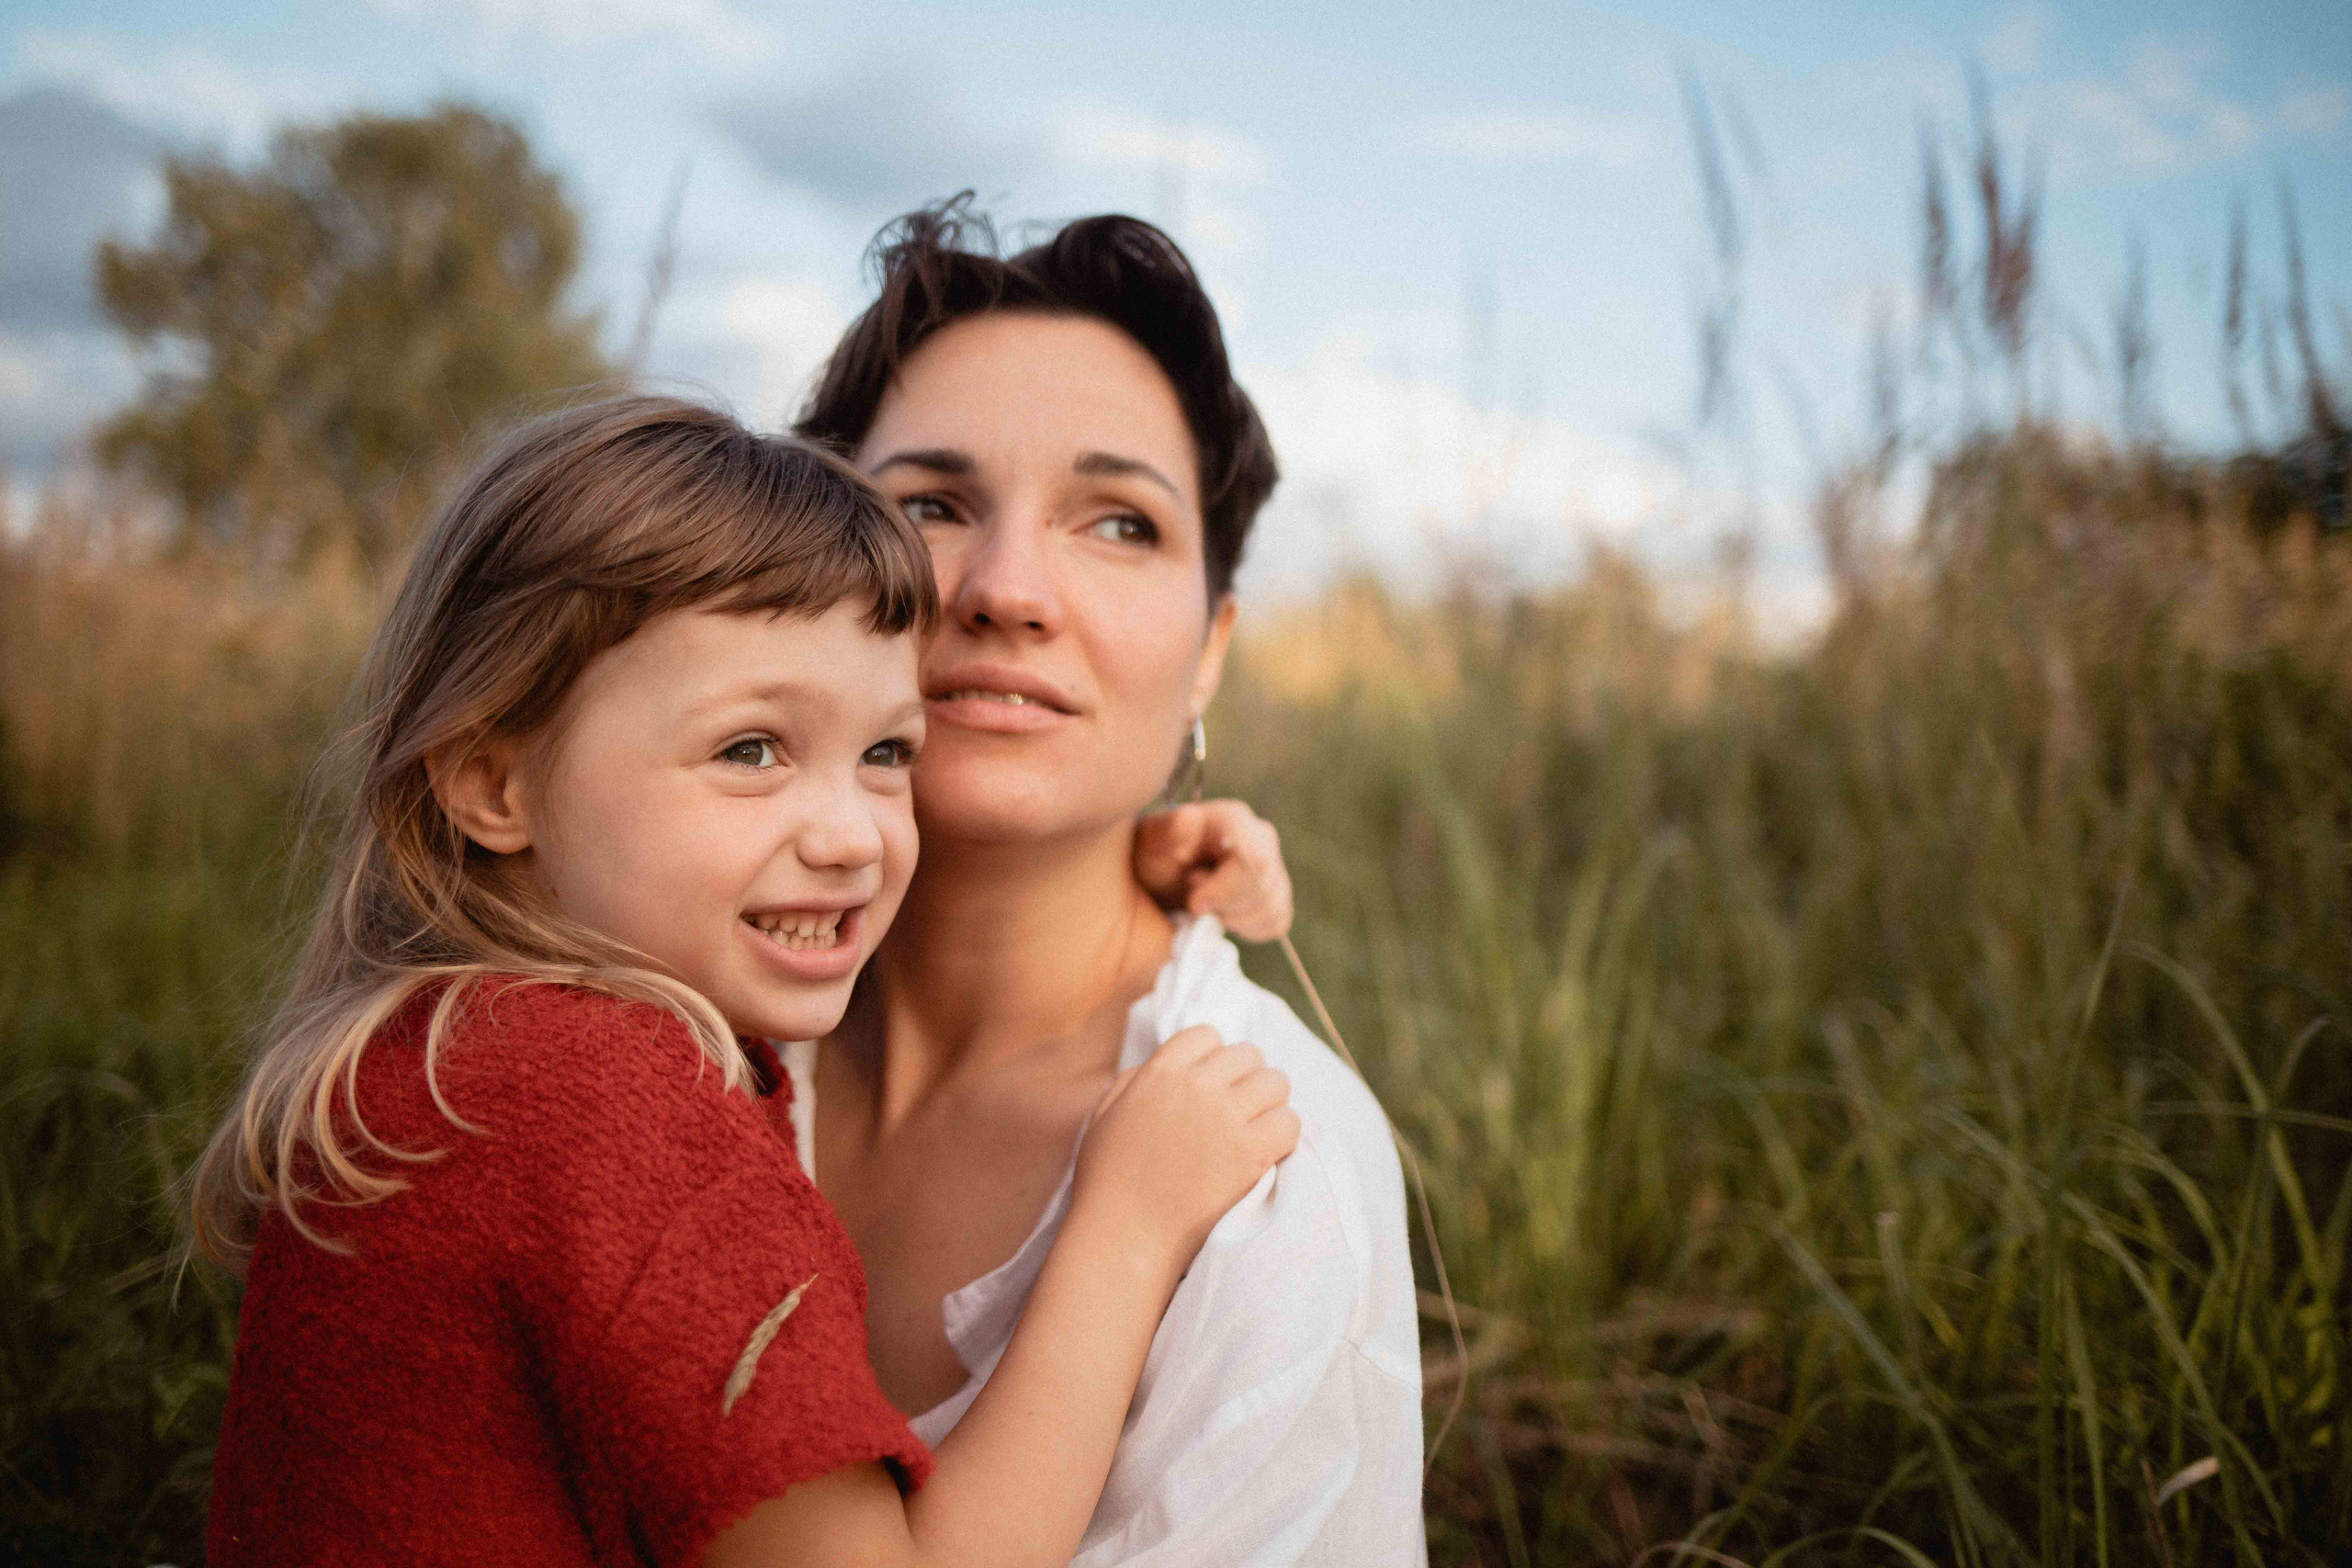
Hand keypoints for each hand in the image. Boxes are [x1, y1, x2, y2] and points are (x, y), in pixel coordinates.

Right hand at [1071, 1024, 1298, 1267]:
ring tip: (1257, 1129)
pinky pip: (1289, 1123)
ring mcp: (1225, 1118)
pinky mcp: (1251, 1153)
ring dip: (1269, 1105)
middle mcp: (1195, 1087)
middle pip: (1249, 1055)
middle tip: (1240, 1111)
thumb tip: (1167, 1065)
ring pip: (1276, 1083)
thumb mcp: (1106, 1115)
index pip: (1208, 1035)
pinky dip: (1283, 1136)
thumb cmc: (1108, 1183)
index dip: (1214, 1059)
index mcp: (1158, 1073)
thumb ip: (1136, 1081)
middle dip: (1246, 1080)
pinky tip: (1267, 1153)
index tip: (1214, 1086)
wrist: (1125, 1236)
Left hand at [1132, 801, 1293, 942]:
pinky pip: (1276, 921)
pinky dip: (1248, 929)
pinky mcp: (1278, 893)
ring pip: (1272, 907)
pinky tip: (1224, 915)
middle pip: (1264, 888)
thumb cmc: (1157, 857)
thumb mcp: (1152, 845)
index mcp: (1234, 819)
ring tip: (1207, 905)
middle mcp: (1262, 837)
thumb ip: (1168, 832)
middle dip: (1225, 908)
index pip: (1255, 861)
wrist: (1164, 875)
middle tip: (1194, 902)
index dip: (1226, 891)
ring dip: (1233, 920)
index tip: (1194, 902)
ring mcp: (1274, 864)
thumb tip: (1189, 816)